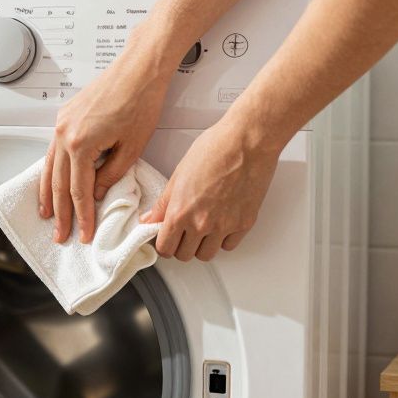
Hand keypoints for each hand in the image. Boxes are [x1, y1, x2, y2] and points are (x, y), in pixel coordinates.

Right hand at [41, 44, 172, 243]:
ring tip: (47, 215)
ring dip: (48, 194)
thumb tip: (98, 192)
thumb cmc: (141, 101)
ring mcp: (62, 123)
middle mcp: (64, 134)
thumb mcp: (132, 147)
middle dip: (61, 212)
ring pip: (49, 167)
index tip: (84, 234)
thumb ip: (111, 174)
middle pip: (59, 183)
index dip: (82, 216)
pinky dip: (49, 170)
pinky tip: (49, 181)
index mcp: (81, 144)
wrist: (139, 68)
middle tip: (60, 235)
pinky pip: (52, 150)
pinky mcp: (65, 116)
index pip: (79, 190)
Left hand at [140, 117, 281, 260]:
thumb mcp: (179, 174)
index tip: (166, 238)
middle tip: (183, 233)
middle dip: (181, 246)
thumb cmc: (214, 149)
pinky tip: (221, 224)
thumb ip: (164, 203)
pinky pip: (229, 246)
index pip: (165, 248)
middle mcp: (201, 223)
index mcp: (180, 211)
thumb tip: (150, 218)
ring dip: (202, 245)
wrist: (246, 142)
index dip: (164, 244)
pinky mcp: (244, 224)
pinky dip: (223, 239)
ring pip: (207, 254)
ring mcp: (224, 226)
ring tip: (202, 229)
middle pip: (185, 255)